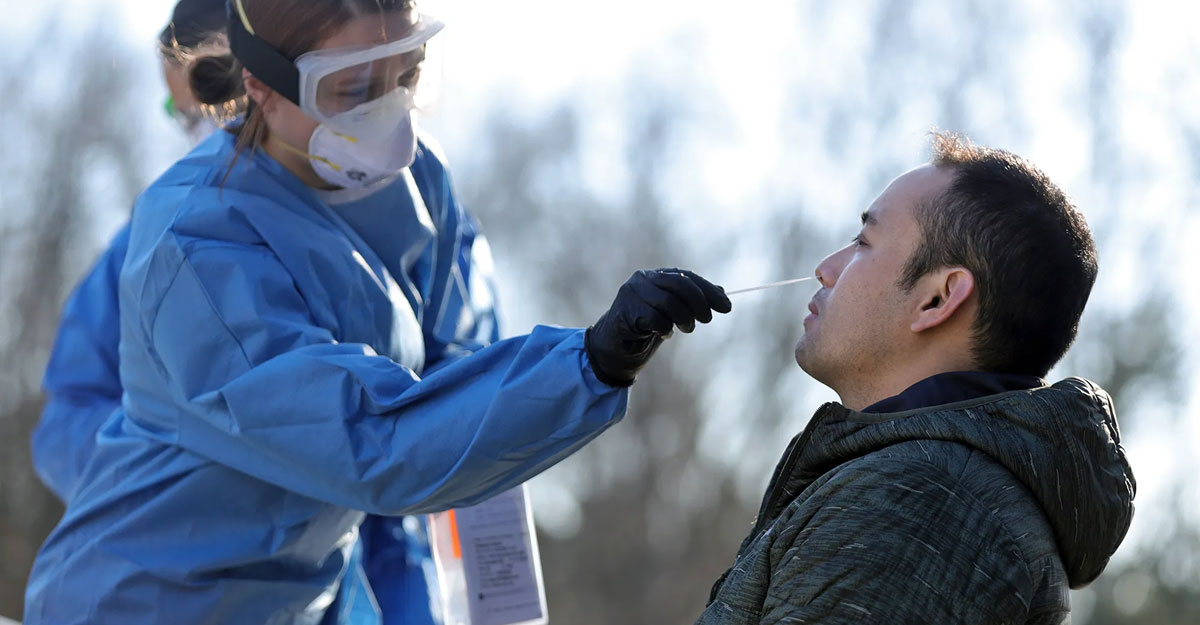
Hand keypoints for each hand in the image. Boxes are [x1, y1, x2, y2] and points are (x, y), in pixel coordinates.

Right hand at [585, 268, 731, 386]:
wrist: (617, 345)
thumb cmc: (647, 326)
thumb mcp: (674, 312)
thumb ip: (693, 301)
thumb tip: (723, 292)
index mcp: (657, 275)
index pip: (687, 276)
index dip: (709, 291)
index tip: (726, 306)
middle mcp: (643, 278)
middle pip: (679, 284)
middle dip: (699, 303)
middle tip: (706, 320)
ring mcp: (632, 293)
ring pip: (669, 302)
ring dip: (684, 319)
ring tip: (686, 329)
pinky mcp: (625, 310)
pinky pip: (655, 319)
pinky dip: (665, 329)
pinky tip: (664, 334)